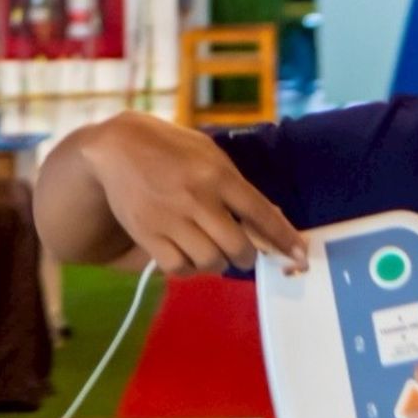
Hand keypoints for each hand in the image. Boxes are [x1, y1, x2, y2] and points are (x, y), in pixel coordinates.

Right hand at [78, 111, 306, 276]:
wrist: (116, 148)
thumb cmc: (171, 148)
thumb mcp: (208, 153)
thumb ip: (237, 185)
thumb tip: (270, 220)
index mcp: (216, 173)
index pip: (260, 213)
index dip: (285, 238)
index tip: (300, 255)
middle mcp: (197, 198)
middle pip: (238, 247)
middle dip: (247, 256)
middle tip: (243, 252)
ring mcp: (171, 219)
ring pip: (210, 262)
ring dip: (218, 263)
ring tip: (212, 250)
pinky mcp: (148, 235)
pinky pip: (179, 268)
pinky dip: (189, 268)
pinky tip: (188, 254)